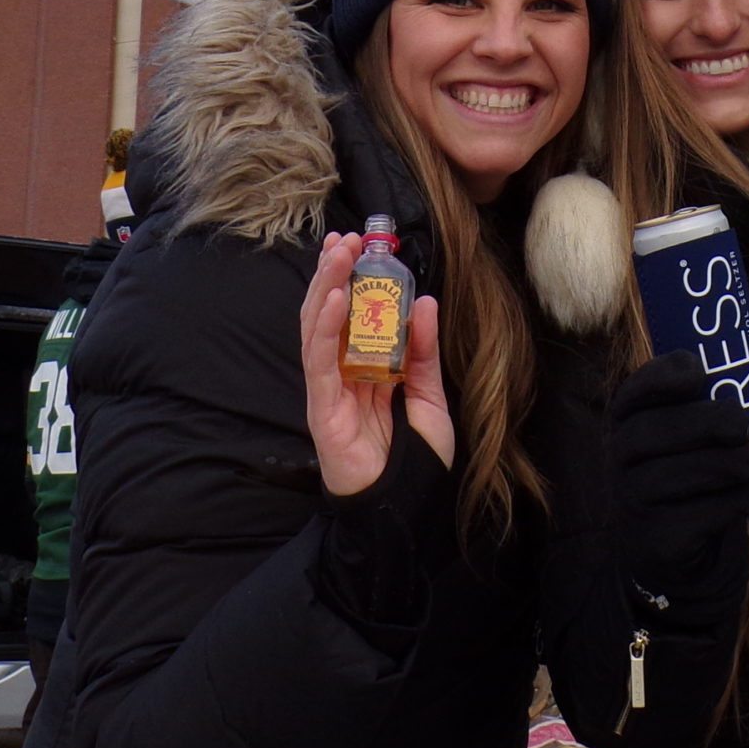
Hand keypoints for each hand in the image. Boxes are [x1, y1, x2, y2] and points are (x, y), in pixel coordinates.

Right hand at [301, 232, 453, 496]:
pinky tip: (333, 300)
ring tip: (336, 255)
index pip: (353, 315)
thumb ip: (424, 351)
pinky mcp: (322, 408)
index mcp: (366, 369)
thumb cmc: (417, 459)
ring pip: (318, 329)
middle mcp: (343, 374)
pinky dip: (325, 328)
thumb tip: (423, 301)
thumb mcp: (430, 396)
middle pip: (329, 315)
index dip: (351, 280)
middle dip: (333, 274)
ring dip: (325, 288)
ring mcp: (329, 390)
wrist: (409, 508)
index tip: (358, 245)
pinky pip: (319, 362)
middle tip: (343, 239)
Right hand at [609, 351, 748, 612]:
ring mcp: (632, 500)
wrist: (689, 554)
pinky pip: (695, 517)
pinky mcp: (656, 540)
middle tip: (742, 426)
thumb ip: (745, 392)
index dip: (662, 376)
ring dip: (726, 464)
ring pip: (673, 475)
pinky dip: (733, 505)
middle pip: (650, 430)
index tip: (698, 374)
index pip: (634, 389)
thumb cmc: (704, 472)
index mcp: (631, 417)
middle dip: (705, 421)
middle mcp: (620, 456)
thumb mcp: (719, 428)